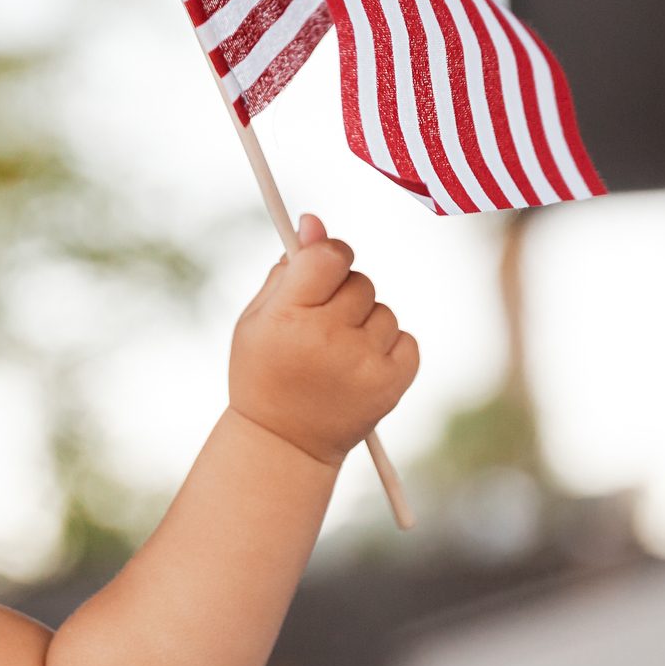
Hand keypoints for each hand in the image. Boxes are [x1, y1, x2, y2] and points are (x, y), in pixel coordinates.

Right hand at [227, 215, 417, 465]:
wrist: (284, 444)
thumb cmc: (264, 371)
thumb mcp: (258, 318)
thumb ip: (288, 268)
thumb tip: (315, 222)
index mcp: (287, 317)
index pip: (330, 256)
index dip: (330, 255)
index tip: (324, 267)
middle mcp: (326, 338)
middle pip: (359, 281)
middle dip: (344, 293)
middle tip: (322, 324)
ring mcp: (362, 364)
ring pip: (383, 311)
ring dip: (366, 323)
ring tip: (339, 354)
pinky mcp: (390, 385)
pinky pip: (406, 339)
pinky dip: (389, 348)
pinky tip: (362, 366)